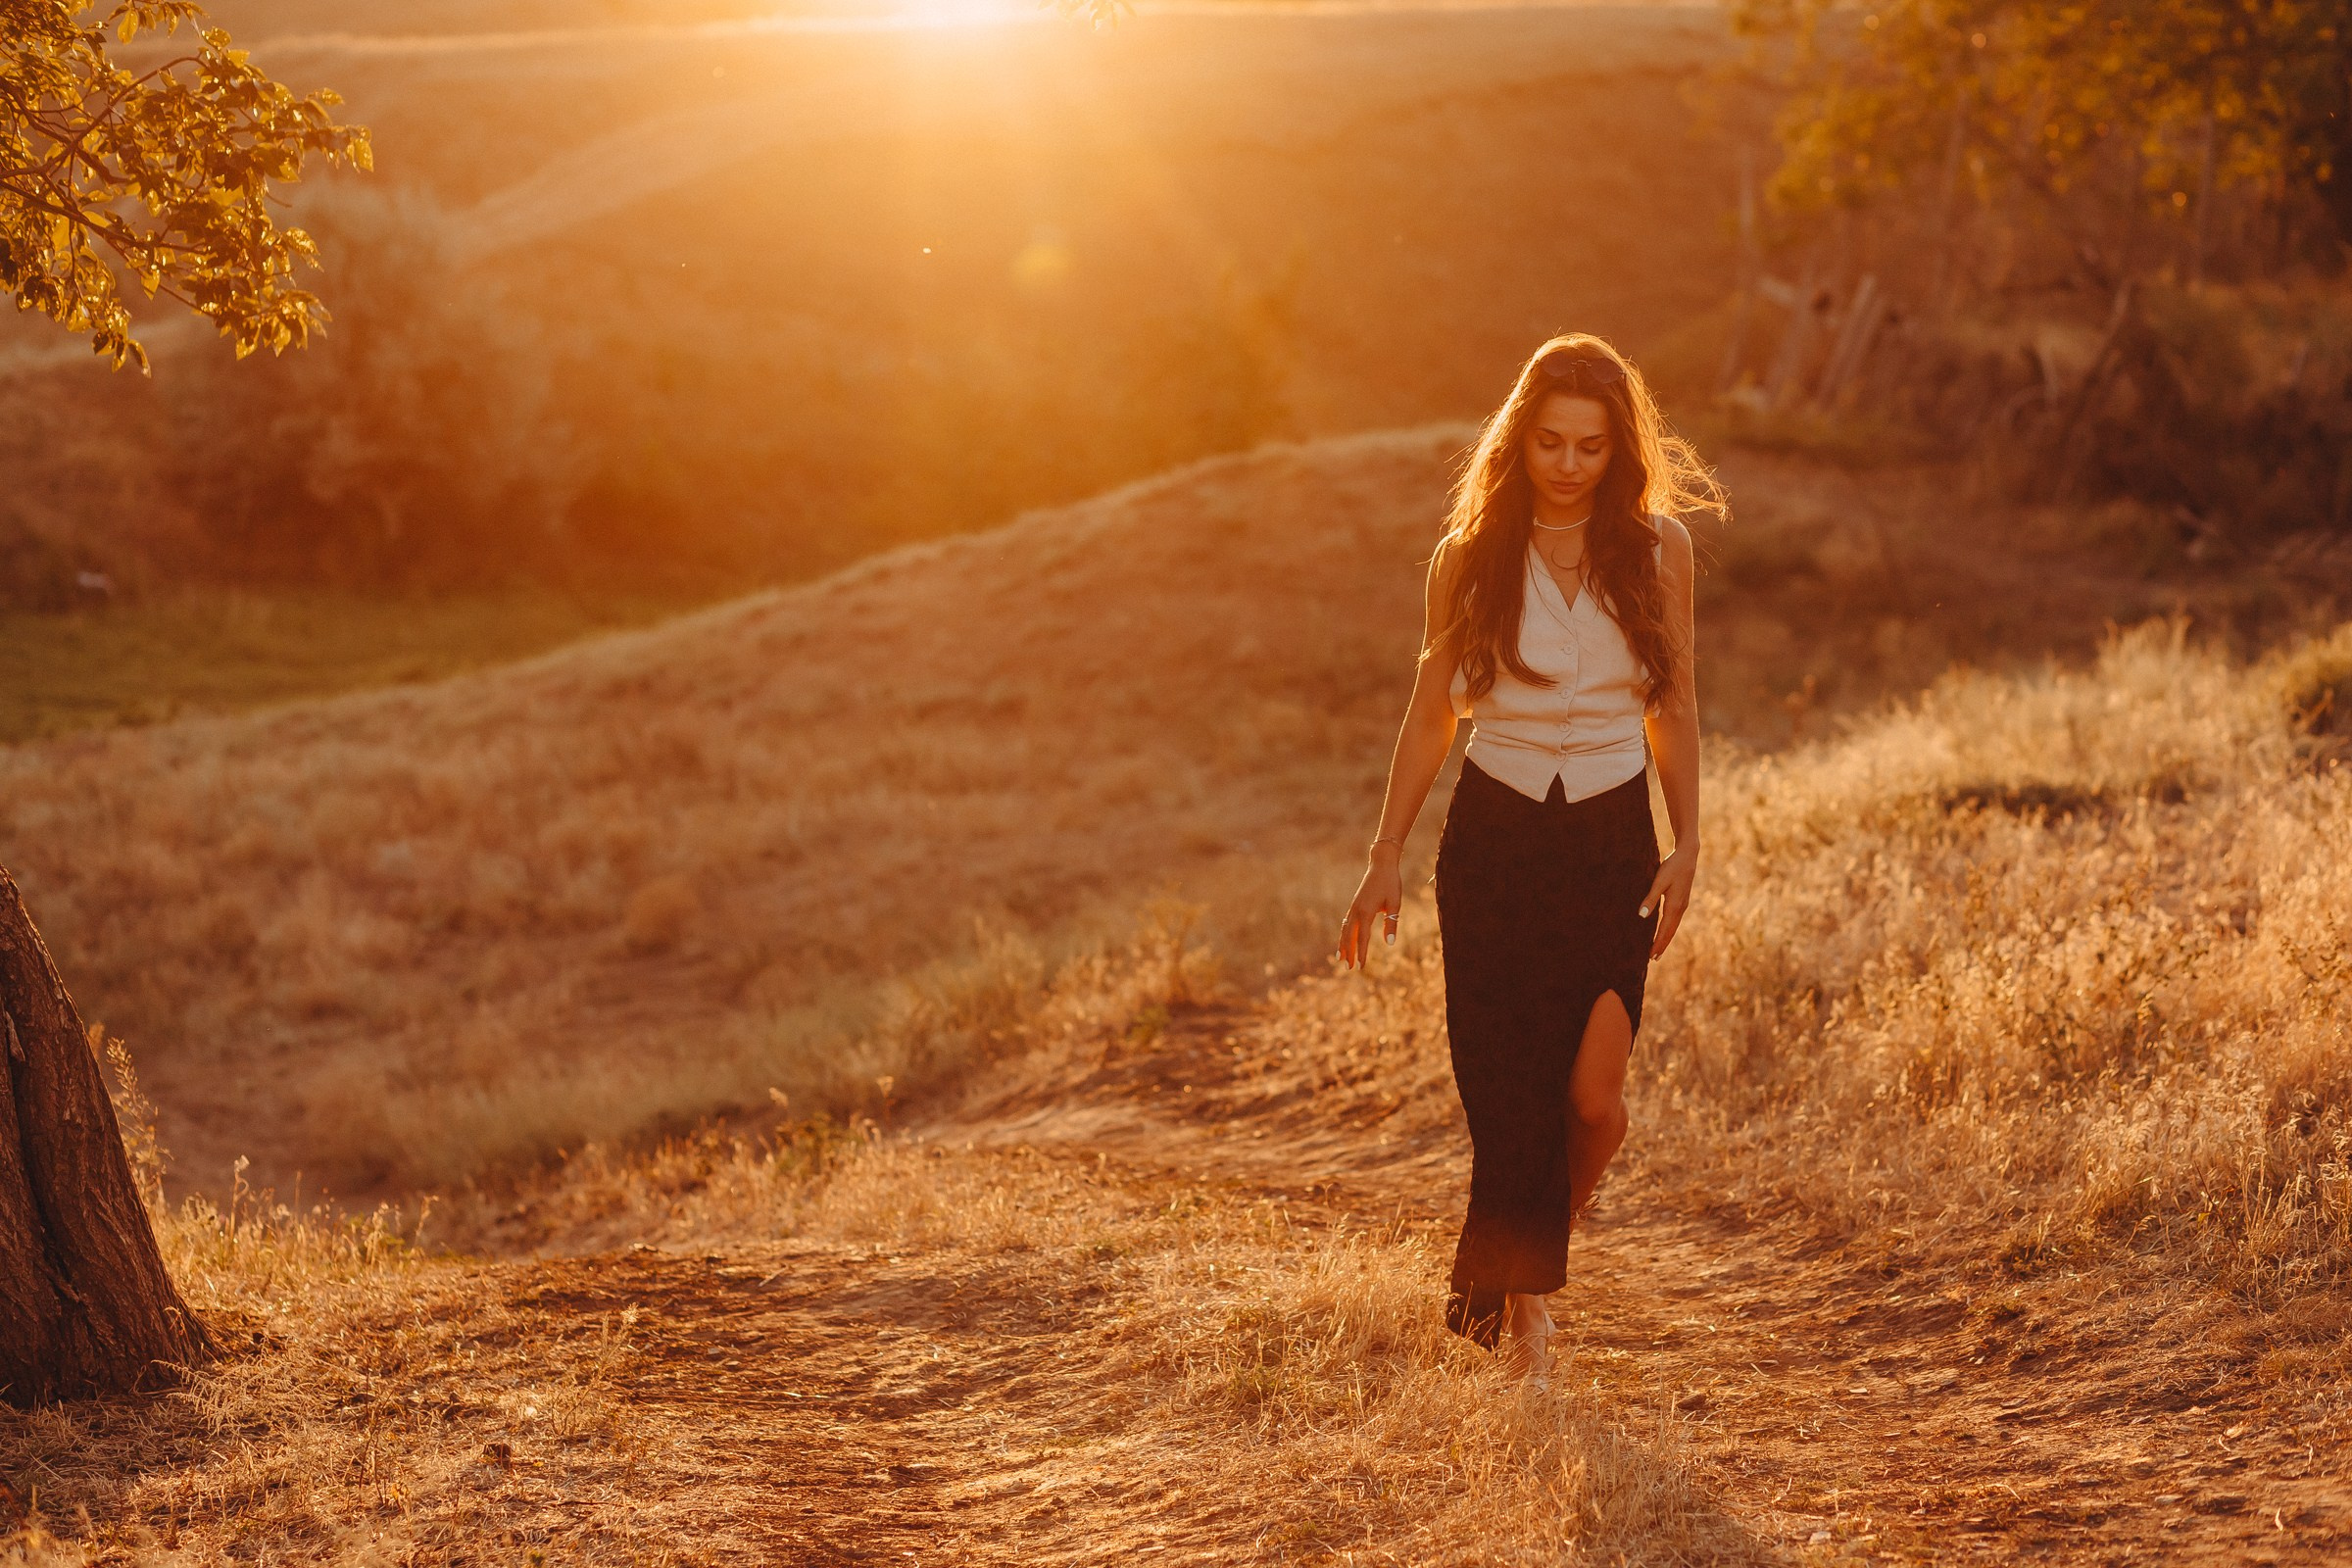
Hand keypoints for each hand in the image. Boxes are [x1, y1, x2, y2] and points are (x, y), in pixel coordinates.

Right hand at [1338, 855, 1403, 970]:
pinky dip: (1344, 934)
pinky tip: (1345, 940)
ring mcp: (1354, 907)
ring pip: (1345, 930)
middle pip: (1349, 936)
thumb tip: (1389, 943)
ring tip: (1340, 958)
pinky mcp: (1355, 905)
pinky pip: (1347, 923)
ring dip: (1343, 944)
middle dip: (1348, 952)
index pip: (1362, 937)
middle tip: (1347, 968)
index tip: (1361, 966)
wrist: (1381, 864)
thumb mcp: (1394, 902)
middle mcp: (1356, 911)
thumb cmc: (1390, 883)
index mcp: (1366, 911)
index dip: (1361, 952)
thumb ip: (1391, 923)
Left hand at [1639, 843, 1697, 959]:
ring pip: (1673, 926)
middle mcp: (1680, 908)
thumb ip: (1650, 899)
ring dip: (1666, 938)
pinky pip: (1675, 920)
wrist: (1688, 855)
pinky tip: (1665, 930)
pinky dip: (1669, 929)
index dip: (1658, 944)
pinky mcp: (1682, 900)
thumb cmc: (1672, 867)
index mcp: (1674, 906)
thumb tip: (1642, 916)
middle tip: (1653, 959)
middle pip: (1670, 931)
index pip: (1664, 930)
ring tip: (1658, 949)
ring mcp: (1683, 905)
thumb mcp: (1659, 881)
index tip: (1651, 956)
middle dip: (1662, 945)